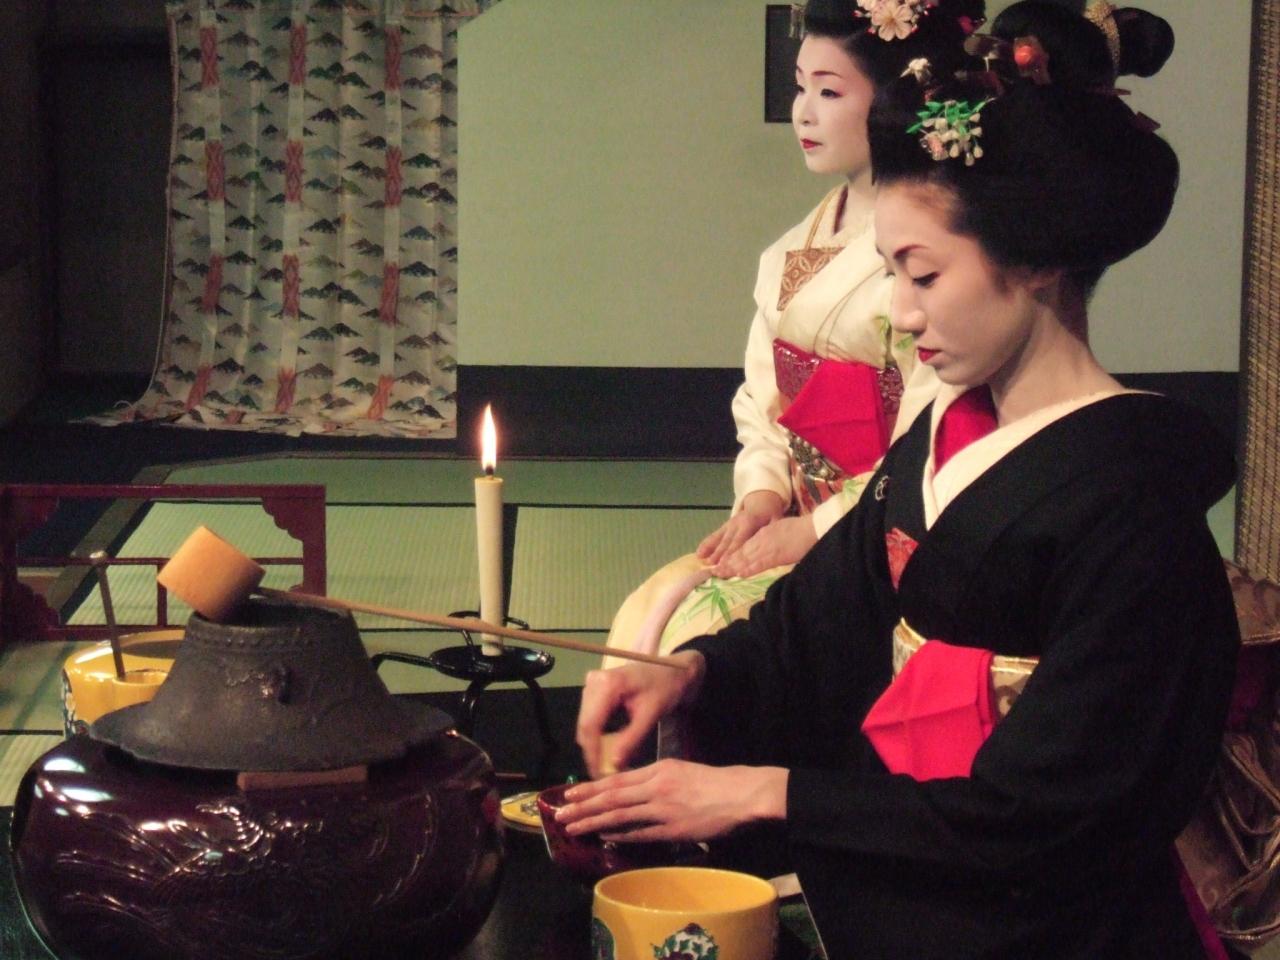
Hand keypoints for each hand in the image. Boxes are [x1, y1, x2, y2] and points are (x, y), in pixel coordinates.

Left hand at [556, 759, 788, 842]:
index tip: (570, 793)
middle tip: (561, 812)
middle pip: (612, 796)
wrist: (742, 793)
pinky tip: (604, 836)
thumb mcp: (680, 770)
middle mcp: (656, 786)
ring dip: (594, 821)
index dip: (590, 787)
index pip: (616, 779)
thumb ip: (655, 779)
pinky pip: (640, 833)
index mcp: (658, 769)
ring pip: (620, 814)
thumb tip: (631, 790)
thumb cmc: (713, 781)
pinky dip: (620, 835)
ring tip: (574, 827)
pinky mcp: (673, 829)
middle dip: (583, 805)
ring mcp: (663, 809)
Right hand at [576, 653, 704, 779]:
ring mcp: (592, 684)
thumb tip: (614, 764)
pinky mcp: (595, 690)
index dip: (592, 752)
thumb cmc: (666, 687)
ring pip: (586, 723)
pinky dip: (598, 735)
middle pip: (585, 724)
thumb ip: (632, 739)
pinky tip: (607, 749)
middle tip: (603, 774)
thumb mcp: (651, 714)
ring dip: (594, 745)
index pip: (591, 724)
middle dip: (593, 751)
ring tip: (606, 765)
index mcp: (608, 684)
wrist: (673, 670)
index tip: (598, 774)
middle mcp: (594, 681)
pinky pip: (591, 718)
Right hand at [696, 490, 786, 566]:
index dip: (733, 552)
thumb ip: (774, 528)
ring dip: (712, 552)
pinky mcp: (725, 527)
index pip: (741, 540)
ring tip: (706, 563)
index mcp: (750, 523)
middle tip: (714, 568)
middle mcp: (737, 524)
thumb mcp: (776, 520)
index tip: (728, 563)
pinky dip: (706, 545)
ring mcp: (729, 525)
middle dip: (721, 556)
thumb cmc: (770, 516)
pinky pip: (714, 536)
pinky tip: (699, 554)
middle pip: (728, 542)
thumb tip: (775, 538)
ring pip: (720, 540)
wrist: (761, 503)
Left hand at [712, 515, 816, 578]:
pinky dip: (749, 569)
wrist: (812, 528)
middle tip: (714, 572)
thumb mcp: (780, 530)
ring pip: (746, 559)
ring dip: (732, 567)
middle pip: (741, 553)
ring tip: (720, 574)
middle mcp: (761, 540)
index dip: (732, 556)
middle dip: (727, 563)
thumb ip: (771, 538)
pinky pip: (759, 564)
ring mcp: (767, 548)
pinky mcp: (775, 556)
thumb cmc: (801, 530)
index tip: (722, 563)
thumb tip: (767, 549)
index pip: (744, 547)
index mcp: (764, 534)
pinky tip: (739, 574)